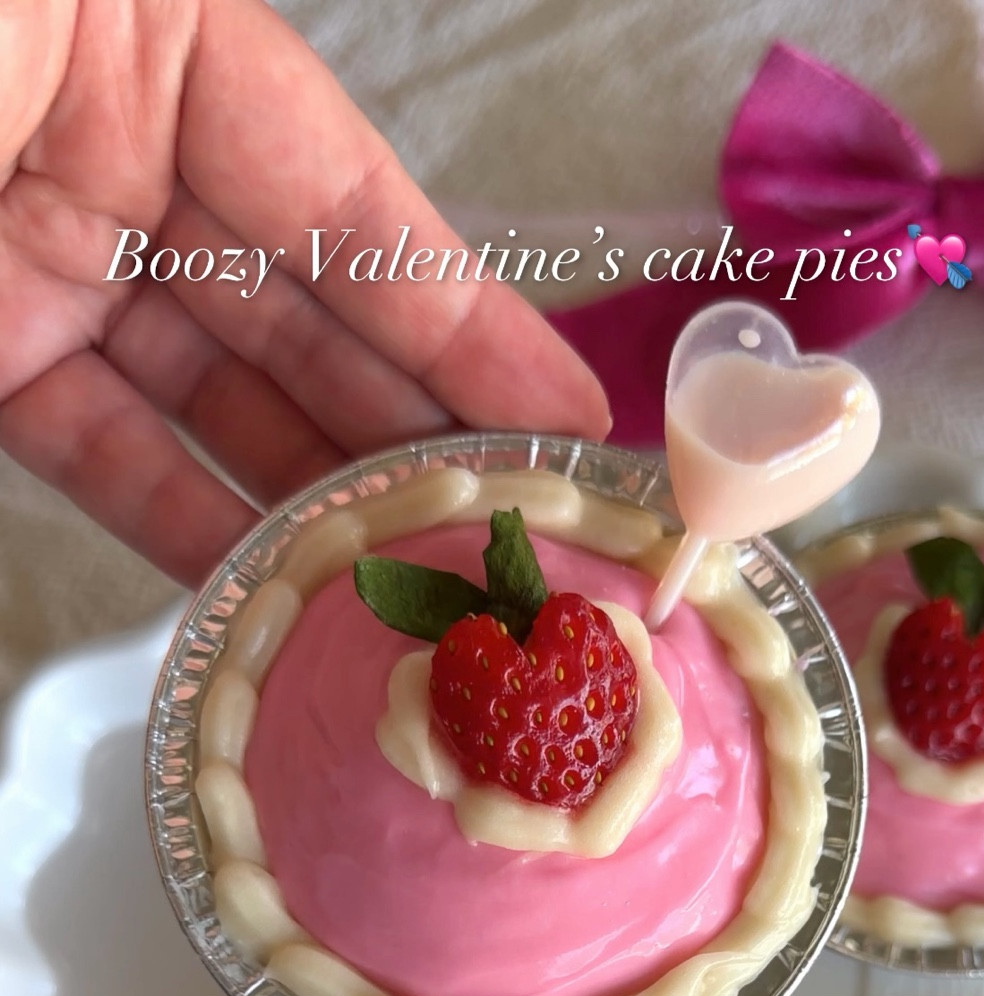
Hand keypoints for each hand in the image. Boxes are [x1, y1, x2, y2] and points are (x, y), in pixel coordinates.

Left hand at [0, 0, 608, 583]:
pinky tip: (277, 591)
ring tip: (422, 594)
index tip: (570, 423)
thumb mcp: (118, 31)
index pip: (358, 210)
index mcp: (171, 46)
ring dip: (322, 502)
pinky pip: (107, 453)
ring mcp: (55, 267)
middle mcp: (130, 166)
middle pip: (308, 322)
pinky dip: (188, 527)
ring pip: (220, 403)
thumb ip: (264, 161)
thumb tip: (419, 278)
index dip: (473, 326)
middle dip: (415, 436)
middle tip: (512, 545)